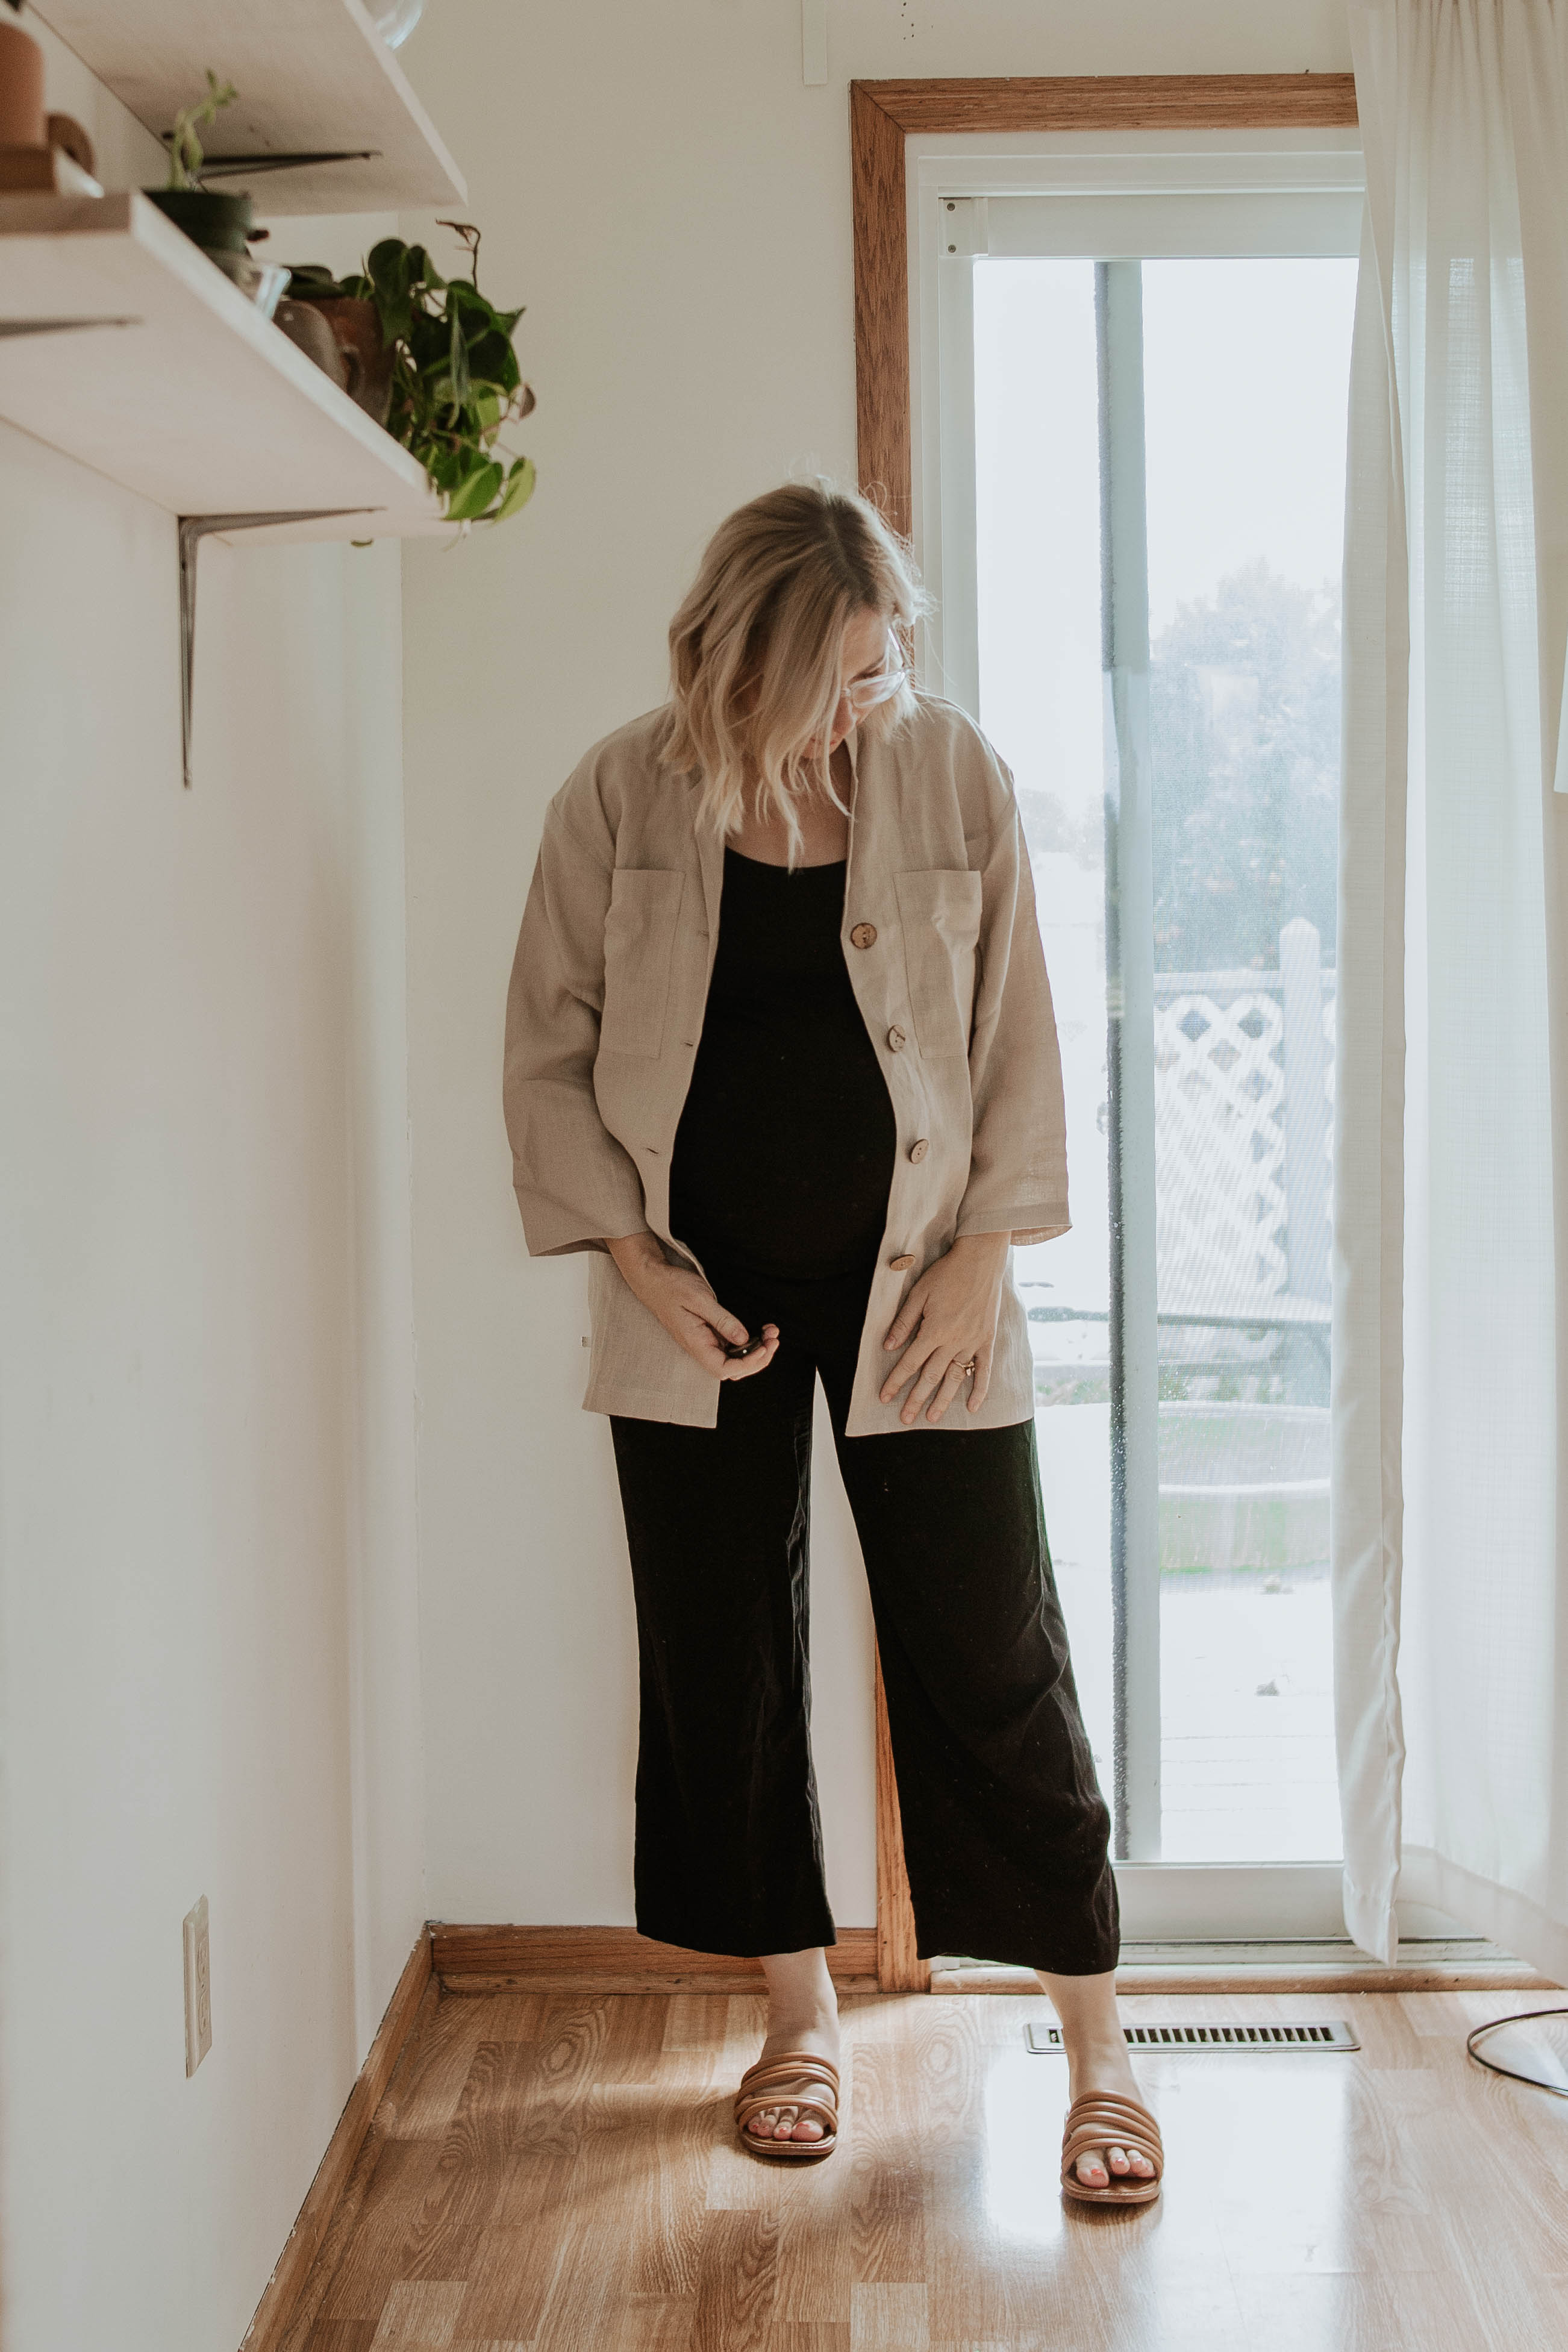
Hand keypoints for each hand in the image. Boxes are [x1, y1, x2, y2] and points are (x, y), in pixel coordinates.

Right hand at [605, 1232, 779, 1381]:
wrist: (652, 1278)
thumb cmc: (670, 1286)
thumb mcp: (699, 1299)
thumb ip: (723, 1321)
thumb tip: (743, 1339)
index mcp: (696, 1344)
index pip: (724, 1370)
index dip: (748, 1363)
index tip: (764, 1346)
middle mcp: (700, 1347)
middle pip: (734, 1369)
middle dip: (759, 1357)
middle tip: (774, 1338)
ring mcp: (704, 1342)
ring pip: (735, 1359)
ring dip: (756, 1350)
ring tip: (771, 1333)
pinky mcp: (708, 1334)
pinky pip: (731, 1346)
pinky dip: (748, 1341)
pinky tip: (759, 1330)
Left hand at [879, 1232, 1008, 1424]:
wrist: (980, 1260)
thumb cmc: (946, 1273)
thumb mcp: (918, 1293)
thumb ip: (904, 1322)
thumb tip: (888, 1347)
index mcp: (934, 1330)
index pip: (910, 1363)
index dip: (896, 1381)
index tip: (885, 1397)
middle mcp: (954, 1340)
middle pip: (931, 1377)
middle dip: (915, 1399)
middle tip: (905, 1419)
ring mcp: (973, 1342)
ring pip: (955, 1378)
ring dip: (943, 1400)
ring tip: (932, 1417)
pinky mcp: (988, 1340)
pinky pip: (983, 1370)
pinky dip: (979, 1390)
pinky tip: (972, 1407)